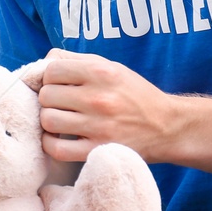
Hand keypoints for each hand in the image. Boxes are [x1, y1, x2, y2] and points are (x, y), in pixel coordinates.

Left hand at [37, 48, 177, 163]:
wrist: (168, 127)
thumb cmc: (134, 95)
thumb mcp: (113, 67)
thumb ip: (77, 60)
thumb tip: (43, 63)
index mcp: (101, 72)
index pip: (51, 70)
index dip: (50, 77)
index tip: (59, 85)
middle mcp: (99, 97)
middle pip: (46, 95)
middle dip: (49, 99)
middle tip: (62, 104)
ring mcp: (98, 126)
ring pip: (48, 120)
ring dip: (50, 121)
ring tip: (62, 121)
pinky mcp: (98, 150)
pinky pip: (56, 148)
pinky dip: (51, 143)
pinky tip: (60, 138)